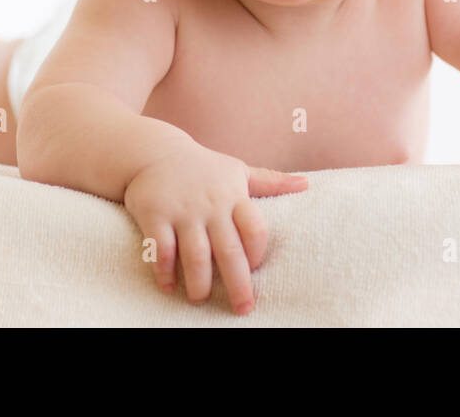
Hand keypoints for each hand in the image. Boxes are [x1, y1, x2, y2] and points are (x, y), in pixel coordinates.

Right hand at [122, 143, 307, 314]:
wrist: (154, 152)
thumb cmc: (204, 168)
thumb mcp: (238, 170)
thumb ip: (270, 181)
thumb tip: (306, 184)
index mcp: (234, 196)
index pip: (255, 228)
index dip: (258, 252)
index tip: (255, 269)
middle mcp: (211, 206)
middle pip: (229, 250)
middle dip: (238, 283)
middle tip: (243, 308)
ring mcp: (183, 211)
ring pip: (196, 255)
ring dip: (200, 282)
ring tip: (200, 300)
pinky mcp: (155, 215)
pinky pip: (161, 249)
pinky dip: (164, 271)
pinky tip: (169, 286)